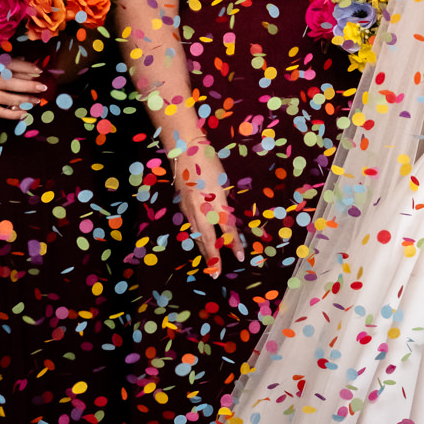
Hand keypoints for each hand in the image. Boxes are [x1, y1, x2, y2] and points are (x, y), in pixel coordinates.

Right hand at [0, 54, 47, 120]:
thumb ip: (7, 62)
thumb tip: (26, 61)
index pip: (14, 65)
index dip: (29, 67)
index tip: (39, 71)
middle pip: (14, 83)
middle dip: (31, 86)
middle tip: (43, 88)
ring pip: (8, 99)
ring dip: (25, 100)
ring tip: (36, 101)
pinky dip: (12, 115)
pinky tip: (24, 114)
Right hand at [172, 141, 244, 275]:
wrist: (184, 150)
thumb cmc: (207, 162)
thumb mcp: (221, 182)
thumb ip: (222, 202)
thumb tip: (225, 217)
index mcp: (214, 202)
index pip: (227, 228)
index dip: (234, 244)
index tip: (241, 257)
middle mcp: (200, 208)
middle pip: (208, 238)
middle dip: (213, 257)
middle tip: (216, 274)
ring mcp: (188, 208)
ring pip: (197, 234)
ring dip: (204, 249)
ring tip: (210, 263)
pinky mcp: (182, 205)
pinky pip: (191, 225)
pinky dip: (196, 236)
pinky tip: (199, 241)